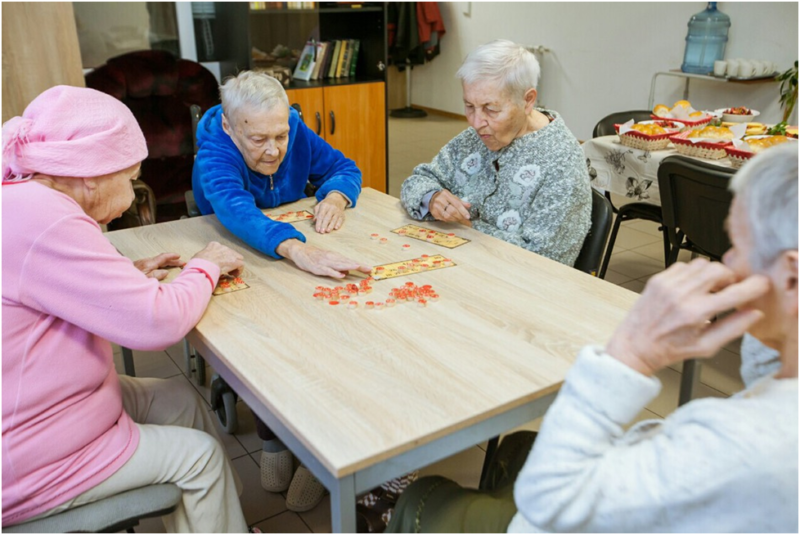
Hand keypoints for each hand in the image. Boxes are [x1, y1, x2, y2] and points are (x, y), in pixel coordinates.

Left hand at [134, 253, 184, 280]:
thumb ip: (157, 276)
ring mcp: (141, 264)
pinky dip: (159, 265)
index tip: (179, 256)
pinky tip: (159, 268)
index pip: (163, 258)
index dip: (172, 256)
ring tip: (173, 264)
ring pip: (156, 261)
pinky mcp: (138, 267)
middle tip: (181, 262)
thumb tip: (166, 272)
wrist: (116, 281)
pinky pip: (152, 264)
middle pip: (161, 259)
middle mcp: (145, 262)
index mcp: (149, 264)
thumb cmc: (130, 282)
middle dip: (172, 260)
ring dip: (165, 263)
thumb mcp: (146, 280)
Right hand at [191, 241, 244, 275]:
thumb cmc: (198, 262)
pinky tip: (234, 275)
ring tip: (230, 272)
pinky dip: (239, 270)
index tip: (218, 263)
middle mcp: (223, 247)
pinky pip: (241, 265)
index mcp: (213, 245)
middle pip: (230, 253)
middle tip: (225, 268)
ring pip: (237, 258)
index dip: (221, 257)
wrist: (204, 265)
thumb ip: (202, 257)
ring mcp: (230, 253)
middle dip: (229, 260)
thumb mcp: (197, 256)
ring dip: (235, 265)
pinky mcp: (235, 261)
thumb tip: (199, 261)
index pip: (221, 249)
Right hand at [276, 239, 371, 278]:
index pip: (350, 261)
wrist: (300, 251)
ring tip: (358, 267)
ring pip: (339, 265)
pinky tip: (341, 274)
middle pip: (347, 262)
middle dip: (358, 266)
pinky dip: (334, 272)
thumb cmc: (315, 256)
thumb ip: (338, 266)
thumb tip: (347, 272)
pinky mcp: (318, 267)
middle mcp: (332, 258)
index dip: (360, 265)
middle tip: (369, 269)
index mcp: (335, 257)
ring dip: (349, 266)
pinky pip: (327, 270)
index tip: (370, 268)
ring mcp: (325, 262)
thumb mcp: (328, 260)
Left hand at [314, 192, 347, 233]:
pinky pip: (340, 220)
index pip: (321, 215)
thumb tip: (314, 220)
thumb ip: (316, 213)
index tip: (317, 229)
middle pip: (327, 218)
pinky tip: (336, 228)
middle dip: (324, 225)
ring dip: (331, 226)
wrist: (337, 199)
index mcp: (325, 205)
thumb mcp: (319, 205)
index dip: (319, 223)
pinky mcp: (342, 215)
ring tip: (327, 231)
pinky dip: (338, 224)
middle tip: (321, 232)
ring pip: (334, 219)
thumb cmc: (326, 204)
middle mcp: (332, 208)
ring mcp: (338, 211)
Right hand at [430, 190, 471, 223]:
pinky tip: (453, 220)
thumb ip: (460, 202)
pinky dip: (450, 220)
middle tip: (465, 220)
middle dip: (460, 217)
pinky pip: (444, 219)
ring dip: (455, 219)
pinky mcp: (434, 213)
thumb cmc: (444, 198)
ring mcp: (436, 207)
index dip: (463, 211)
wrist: (431, 199)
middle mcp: (440, 200)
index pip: (456, 203)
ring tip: (460, 220)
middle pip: (452, 211)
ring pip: (448, 216)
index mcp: (446, 194)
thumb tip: (469, 206)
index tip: (468, 216)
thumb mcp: (452, 197)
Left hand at [605, 259, 769, 376]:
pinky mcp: (658, 279)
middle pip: (719, 269)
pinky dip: (692, 273)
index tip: (760, 284)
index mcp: (696, 313)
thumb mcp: (706, 346)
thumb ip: (733, 328)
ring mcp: (668, 284)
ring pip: (702, 263)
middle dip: (730, 277)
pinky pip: (684, 265)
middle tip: (728, 289)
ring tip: (709, 289)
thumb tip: (754, 313)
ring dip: (711, 273)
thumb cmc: (669, 349)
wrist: (636, 345)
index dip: (754, 286)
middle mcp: (681, 295)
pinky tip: (690, 288)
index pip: (735, 292)